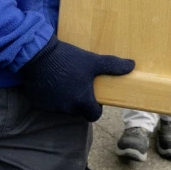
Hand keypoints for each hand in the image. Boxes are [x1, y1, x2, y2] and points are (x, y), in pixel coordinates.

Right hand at [17, 36, 134, 121]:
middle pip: (78, 111)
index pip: (94, 115)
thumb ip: (113, 66)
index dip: (96, 107)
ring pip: (63, 108)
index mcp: (82, 101)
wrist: (37, 54)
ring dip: (65, 99)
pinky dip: (50, 97)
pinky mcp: (38, 103)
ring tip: (63, 81)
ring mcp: (51, 107)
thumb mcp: (93, 61)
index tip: (94, 96)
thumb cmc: (68, 59)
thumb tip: (132, 65)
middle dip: (80, 101)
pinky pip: (48, 103)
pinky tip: (50, 82)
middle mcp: (67, 109)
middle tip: (78, 84)